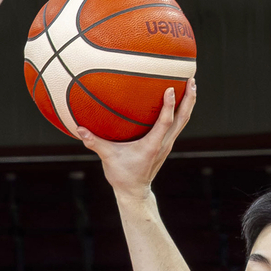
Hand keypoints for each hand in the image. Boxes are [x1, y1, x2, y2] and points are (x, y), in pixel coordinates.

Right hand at [75, 79, 195, 200]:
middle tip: (192, 79)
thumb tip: (79, 128)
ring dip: (189, 103)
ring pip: (183, 121)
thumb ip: (94, 143)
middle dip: (189, 99)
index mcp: (152, 145)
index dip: (169, 106)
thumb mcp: (107, 158)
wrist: (134, 191)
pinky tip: (179, 100)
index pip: (165, 122)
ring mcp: (167, 144)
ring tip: (191, 84)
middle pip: (182, 118)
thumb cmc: (122, 175)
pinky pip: (178, 124)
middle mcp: (164, 143)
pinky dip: (181, 110)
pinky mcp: (166, 144)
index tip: (171, 89)